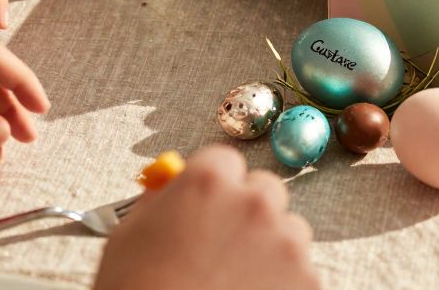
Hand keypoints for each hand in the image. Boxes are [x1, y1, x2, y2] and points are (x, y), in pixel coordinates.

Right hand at [94, 146, 319, 289]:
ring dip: (268, 248)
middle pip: (264, 190)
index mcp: (208, 181)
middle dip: (247, 212)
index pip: (225, 161)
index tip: (207, 205)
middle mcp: (254, 202)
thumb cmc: (134, 288)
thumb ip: (161, 202)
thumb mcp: (131, 234)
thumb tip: (175, 184)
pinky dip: (280, 283)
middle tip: (223, 246)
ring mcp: (285, 242)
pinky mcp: (306, 279)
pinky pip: (299, 271)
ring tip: (233, 281)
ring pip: (288, 231)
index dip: (214, 186)